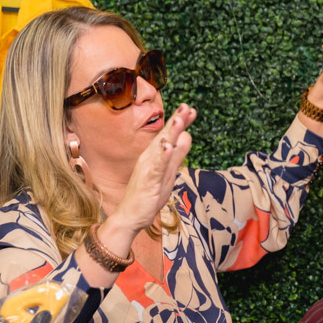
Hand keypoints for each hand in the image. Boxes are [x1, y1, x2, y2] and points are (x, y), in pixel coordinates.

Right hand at [112, 103, 195, 231]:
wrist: (131, 215)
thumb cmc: (149, 193)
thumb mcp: (169, 172)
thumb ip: (177, 154)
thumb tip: (187, 135)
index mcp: (155, 155)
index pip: (169, 135)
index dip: (180, 123)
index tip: (191, 110)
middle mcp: (150, 158)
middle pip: (165, 136)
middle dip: (176, 121)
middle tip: (187, 107)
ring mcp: (148, 169)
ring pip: (160, 148)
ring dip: (170, 134)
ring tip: (179, 120)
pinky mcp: (148, 181)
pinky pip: (156, 167)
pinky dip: (162, 157)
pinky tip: (168, 147)